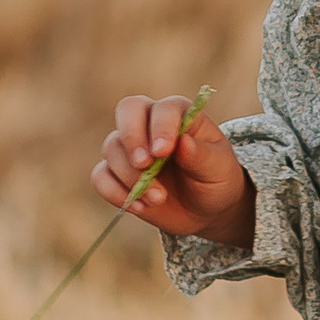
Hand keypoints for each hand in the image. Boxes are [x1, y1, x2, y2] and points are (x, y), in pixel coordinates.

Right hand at [95, 93, 253, 248]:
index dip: (160, 126)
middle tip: (144, 165)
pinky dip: (115, 192)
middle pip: (127, 111)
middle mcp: (150, 123)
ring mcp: (131, 148)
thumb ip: (202, 155)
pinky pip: (100, 176)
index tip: (163, 152)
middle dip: (132, 139)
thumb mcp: (219, 169)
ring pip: (112, 148)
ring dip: (131, 177)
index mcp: (179, 114)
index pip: (162, 109)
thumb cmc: (216, 180)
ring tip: (159, 199)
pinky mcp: (117, 174)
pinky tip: (140, 207)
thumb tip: (182, 142)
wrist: (206, 210)